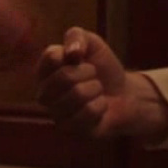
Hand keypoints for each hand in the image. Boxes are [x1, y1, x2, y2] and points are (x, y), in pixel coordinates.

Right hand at [34, 27, 167, 141]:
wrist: (124, 93)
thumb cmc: (102, 68)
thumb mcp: (92, 43)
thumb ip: (76, 36)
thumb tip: (71, 52)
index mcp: (44, 72)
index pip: (51, 57)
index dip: (74, 53)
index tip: (82, 57)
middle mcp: (44, 95)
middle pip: (64, 77)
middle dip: (88, 72)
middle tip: (93, 76)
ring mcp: (56, 115)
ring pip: (77, 95)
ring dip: (96, 89)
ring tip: (96, 91)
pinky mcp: (71, 130)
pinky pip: (88, 112)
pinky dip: (100, 105)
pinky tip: (99, 106)